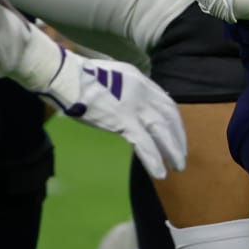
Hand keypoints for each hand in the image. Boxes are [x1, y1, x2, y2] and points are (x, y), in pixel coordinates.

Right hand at [37, 48, 186, 179]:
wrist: (67, 76)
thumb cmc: (80, 77)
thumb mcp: (111, 77)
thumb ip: (124, 90)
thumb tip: (127, 105)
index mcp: (140, 80)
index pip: (165, 102)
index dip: (174, 122)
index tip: (176, 135)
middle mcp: (143, 91)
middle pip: (169, 117)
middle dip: (178, 138)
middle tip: (181, 156)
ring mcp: (134, 105)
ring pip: (162, 131)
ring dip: (172, 151)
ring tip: (177, 167)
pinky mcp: (123, 120)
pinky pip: (144, 143)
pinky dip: (154, 159)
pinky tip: (159, 172)